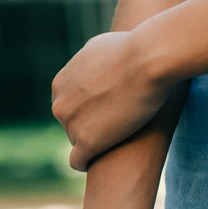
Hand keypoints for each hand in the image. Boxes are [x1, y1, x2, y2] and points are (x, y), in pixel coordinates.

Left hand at [52, 27, 165, 170]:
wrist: (147, 60)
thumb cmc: (132, 49)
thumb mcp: (98, 47)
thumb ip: (87, 64)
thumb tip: (89, 69)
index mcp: (61, 83)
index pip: (68, 104)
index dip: (88, 107)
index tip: (107, 107)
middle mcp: (60, 104)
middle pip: (71, 123)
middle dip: (90, 123)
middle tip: (117, 121)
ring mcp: (71, 124)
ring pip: (77, 141)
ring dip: (94, 139)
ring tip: (118, 136)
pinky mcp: (87, 142)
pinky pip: (78, 161)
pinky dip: (88, 161)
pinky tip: (102, 158)